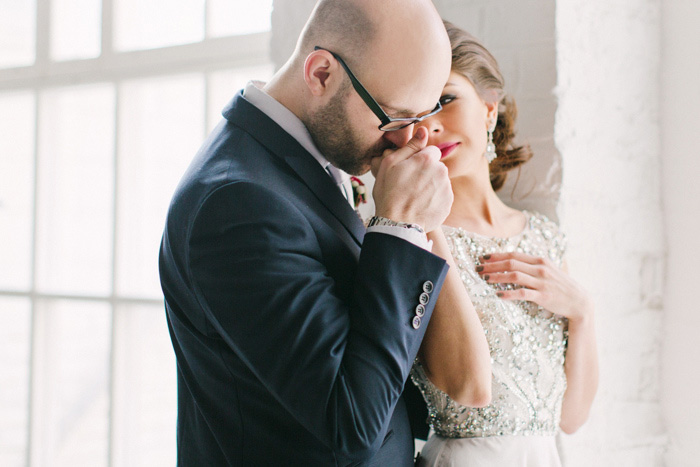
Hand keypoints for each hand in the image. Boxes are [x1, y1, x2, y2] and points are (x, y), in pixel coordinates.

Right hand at [370, 127, 452, 231]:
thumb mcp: (390, 164)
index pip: (431, 151)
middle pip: (436, 166)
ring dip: (431, 186)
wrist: (397, 224)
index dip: (419, 160)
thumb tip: (423, 130)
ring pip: (440, 181)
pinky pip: (442, 196)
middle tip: (410, 185)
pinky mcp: (448, 203)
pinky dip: (434, 199)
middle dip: (426, 172)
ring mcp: (446, 188)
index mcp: (427, 159)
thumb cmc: (389, 194)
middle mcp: (441, 171)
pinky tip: (421, 205)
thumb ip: (409, 146)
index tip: (410, 170)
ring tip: (415, 197)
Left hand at [477, 252, 592, 322]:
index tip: (483, 258)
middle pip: (511, 263)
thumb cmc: (560, 285)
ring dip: (497, 277)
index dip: (496, 256)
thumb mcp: (548, 270)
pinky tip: (498, 294)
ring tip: (484, 279)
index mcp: (540, 261)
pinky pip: (522, 293)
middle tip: (478, 268)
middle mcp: (540, 269)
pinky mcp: (543, 296)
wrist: (579, 301)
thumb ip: (532, 265)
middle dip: (492, 265)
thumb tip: (512, 262)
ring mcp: (542, 282)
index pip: (514, 255)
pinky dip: (509, 293)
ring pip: (514, 276)